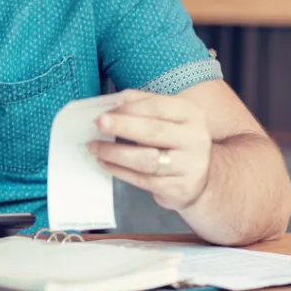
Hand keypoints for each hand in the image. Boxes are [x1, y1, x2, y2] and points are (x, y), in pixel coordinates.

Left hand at [85, 89, 212, 210]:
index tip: (105, 111)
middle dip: (122, 126)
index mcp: (191, 114)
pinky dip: (119, 171)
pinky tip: (105, 163)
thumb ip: (140, 105)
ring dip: (114, 152)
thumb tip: (111, 102)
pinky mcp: (179, 188)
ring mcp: (190, 166)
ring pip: (146, 159)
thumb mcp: (165, 117)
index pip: (158, 106)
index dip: (129, 108)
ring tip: (94, 147)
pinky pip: (143, 179)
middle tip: (97, 123)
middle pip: (153, 131)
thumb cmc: (173, 140)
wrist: (197, 178)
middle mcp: (195, 138)